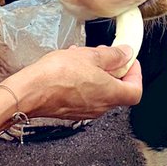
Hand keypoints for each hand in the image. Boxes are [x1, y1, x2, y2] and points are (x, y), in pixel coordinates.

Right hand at [6, 45, 142, 120]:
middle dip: (114, 70)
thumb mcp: (91, 56)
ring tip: (84, 57)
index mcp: (110, 94)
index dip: (135, 74)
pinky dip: (84, 81)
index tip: (129, 61)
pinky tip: (71, 66)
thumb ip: (113, 55)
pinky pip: (85, 95)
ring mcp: (85, 111)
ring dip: (97, 73)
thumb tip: (126, 54)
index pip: (136, 91)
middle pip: (118, 90)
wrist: (30, 91)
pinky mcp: (71, 110)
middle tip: (105, 54)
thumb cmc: (58, 75)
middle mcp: (100, 107)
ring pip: (100, 91)